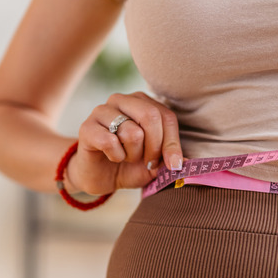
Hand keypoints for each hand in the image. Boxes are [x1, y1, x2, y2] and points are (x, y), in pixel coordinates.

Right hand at [66, 92, 182, 194]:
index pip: (167, 117)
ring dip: (133, 154)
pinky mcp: (87, 126)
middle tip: (148, 162)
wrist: (100, 177)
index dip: (172, 144)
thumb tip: (191, 162)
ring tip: (126, 156)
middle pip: (151, 117)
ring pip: (132, 132)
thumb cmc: (131, 165)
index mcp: (143, 103)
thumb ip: (172, 158)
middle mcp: (123, 100)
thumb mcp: (158, 163)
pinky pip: (110, 142)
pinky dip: (115, 156)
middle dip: (154, 148)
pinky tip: (111, 156)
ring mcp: (102, 110)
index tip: (172, 165)